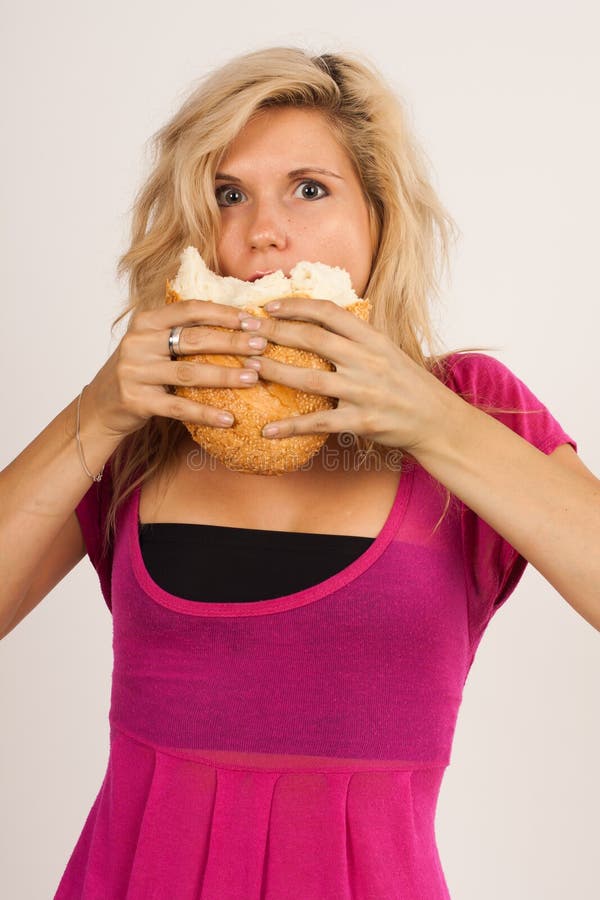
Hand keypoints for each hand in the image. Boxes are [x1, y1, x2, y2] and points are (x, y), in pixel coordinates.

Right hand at [85, 300, 269, 437]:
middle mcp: (138, 343)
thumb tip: (237, 324)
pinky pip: (179, 408)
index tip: (253, 321)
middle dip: (232, 342)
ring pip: (189, 373)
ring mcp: (135, 372)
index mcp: (146, 322)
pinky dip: (206, 414)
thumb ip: (182, 331)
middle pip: (194, 339)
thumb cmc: (139, 372)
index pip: (190, 310)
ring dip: (225, 375)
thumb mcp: (153, 344)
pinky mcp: (137, 401)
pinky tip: (229, 419)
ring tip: (254, 377)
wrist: (100, 406)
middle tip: (262, 346)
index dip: (224, 313)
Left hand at [239, 297, 449, 450]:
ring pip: (310, 379)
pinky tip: (268, 430)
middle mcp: (368, 360)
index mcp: (373, 339)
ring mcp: (365, 391)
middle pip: (312, 339)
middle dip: (274, 332)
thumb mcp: (388, 351)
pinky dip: (291, 427)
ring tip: (249, 367)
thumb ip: (357, 338)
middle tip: (246, 330)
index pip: (329, 312)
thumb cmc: (408, 385)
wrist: (437, 420)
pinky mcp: (363, 421)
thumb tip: (321, 321)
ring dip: (275, 371)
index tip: (269, 306)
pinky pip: (320, 423)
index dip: (296, 306)